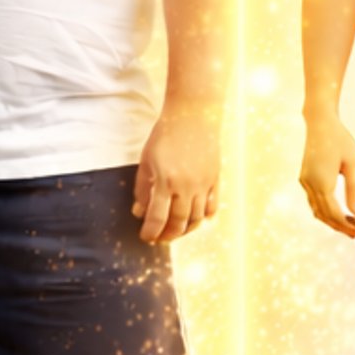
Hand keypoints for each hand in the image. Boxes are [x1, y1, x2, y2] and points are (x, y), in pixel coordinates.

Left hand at [135, 107, 220, 242]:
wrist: (193, 116)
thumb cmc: (165, 136)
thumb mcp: (147, 160)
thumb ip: (142, 189)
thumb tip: (139, 213)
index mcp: (165, 181)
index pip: (157, 218)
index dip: (150, 232)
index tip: (146, 237)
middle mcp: (186, 186)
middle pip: (178, 223)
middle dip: (167, 235)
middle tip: (160, 238)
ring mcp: (203, 184)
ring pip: (196, 219)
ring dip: (185, 230)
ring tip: (176, 230)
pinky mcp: (215, 180)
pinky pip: (211, 207)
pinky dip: (203, 218)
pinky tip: (195, 219)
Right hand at [299, 111, 354, 237]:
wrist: (320, 122)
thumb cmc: (340, 139)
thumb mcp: (352, 162)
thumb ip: (354, 188)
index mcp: (322, 182)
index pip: (334, 213)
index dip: (346, 225)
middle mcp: (310, 184)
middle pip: (324, 215)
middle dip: (339, 226)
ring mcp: (305, 181)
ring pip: (316, 209)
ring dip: (331, 220)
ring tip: (348, 226)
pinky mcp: (305, 177)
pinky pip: (314, 200)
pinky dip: (325, 210)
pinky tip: (338, 212)